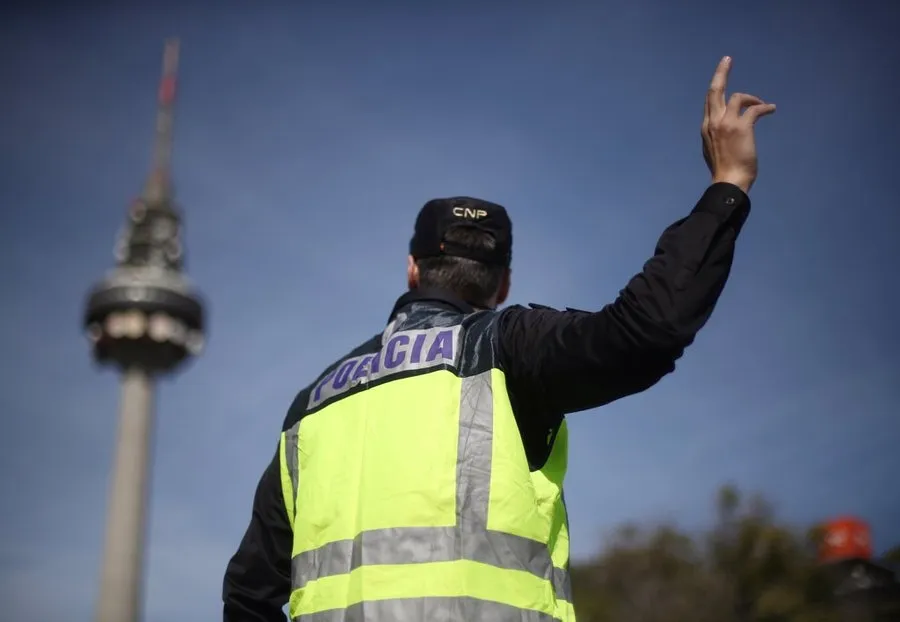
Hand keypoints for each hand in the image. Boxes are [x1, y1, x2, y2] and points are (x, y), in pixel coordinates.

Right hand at [701, 56, 775, 193]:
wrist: (729, 181)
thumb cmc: (724, 170)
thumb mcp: (713, 150)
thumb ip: (716, 136)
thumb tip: (723, 131)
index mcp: (706, 128)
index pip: (709, 102)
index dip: (715, 88)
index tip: (719, 76)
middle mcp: (713, 122)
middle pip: (715, 91)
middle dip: (721, 73)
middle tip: (727, 59)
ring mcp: (726, 124)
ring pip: (737, 96)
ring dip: (751, 97)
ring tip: (761, 103)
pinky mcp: (741, 127)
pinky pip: (754, 109)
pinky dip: (764, 107)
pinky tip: (772, 109)